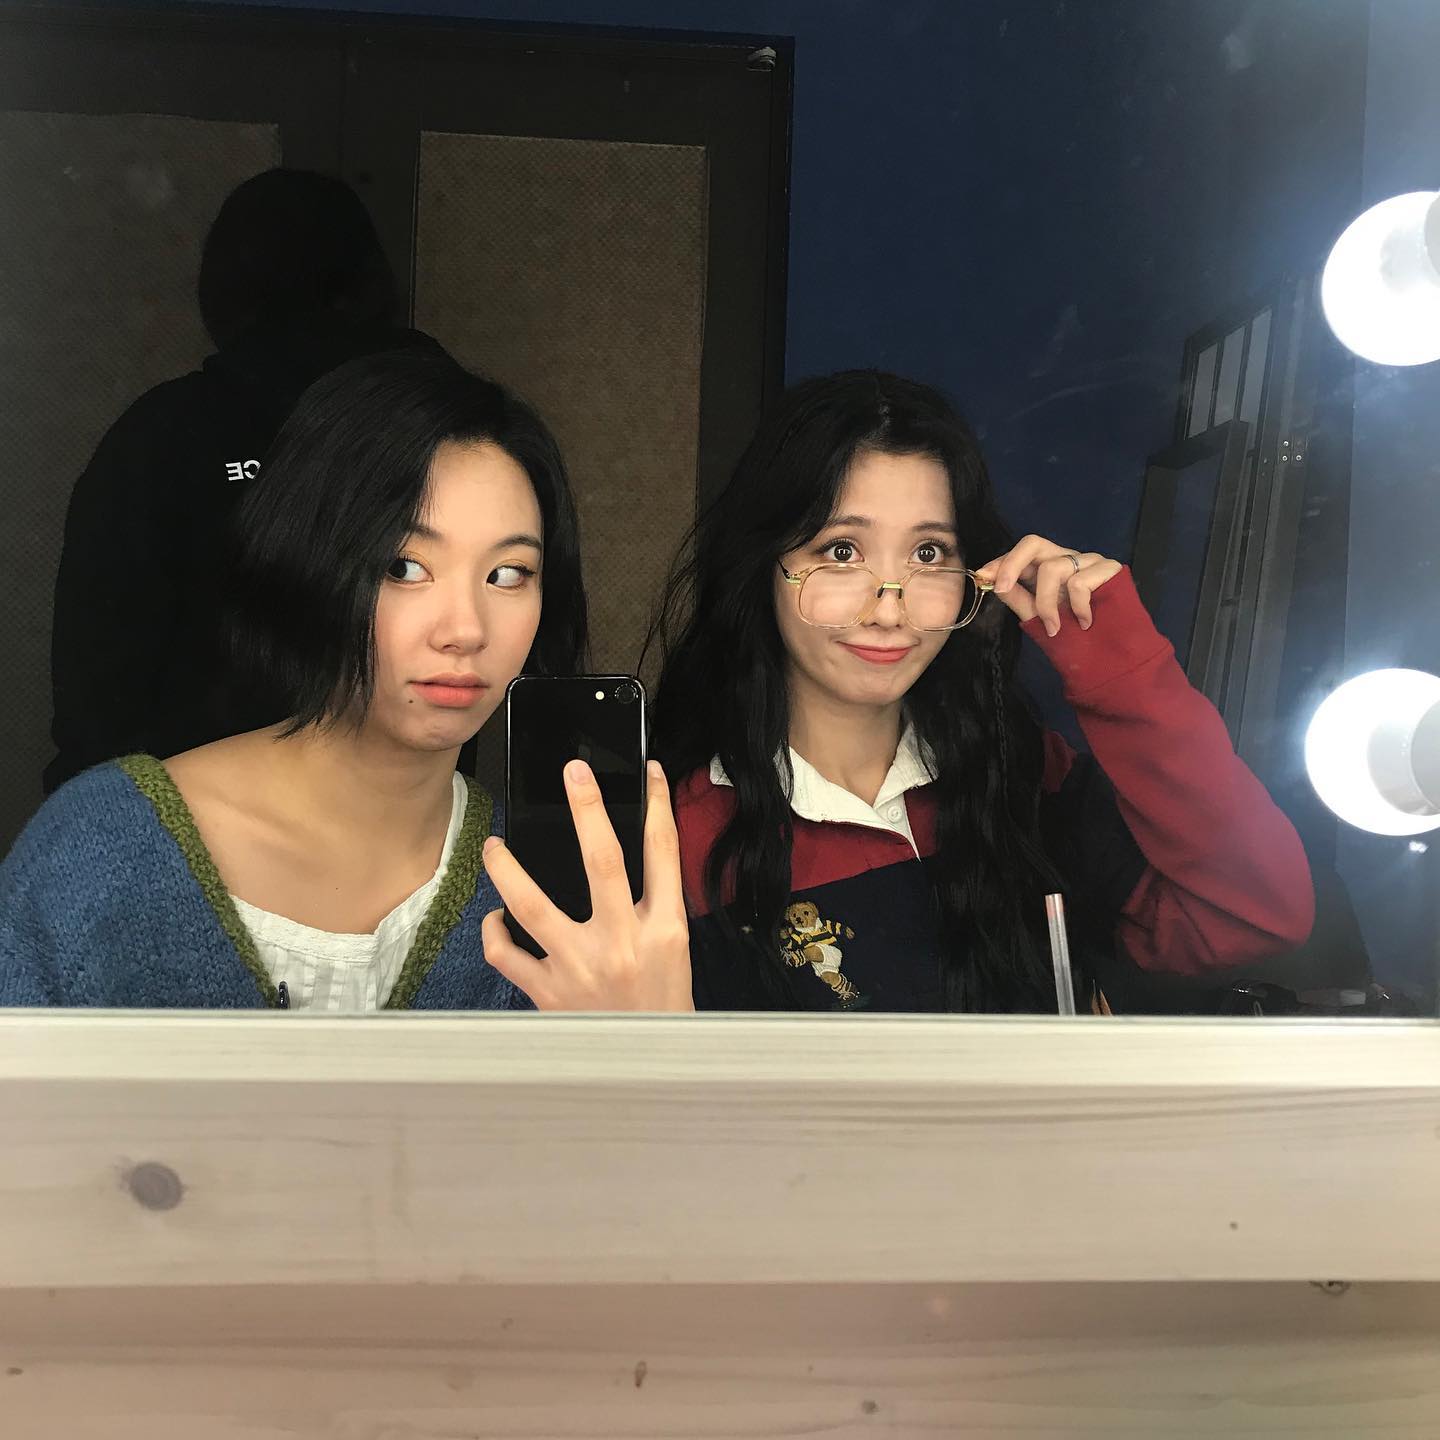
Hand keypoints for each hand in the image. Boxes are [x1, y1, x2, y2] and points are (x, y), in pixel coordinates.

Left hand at [481, 759, 693, 1010]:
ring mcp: (579, 968)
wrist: (648, 1072)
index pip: (663, 852)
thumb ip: (656, 907)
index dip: (658, 804)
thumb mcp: (675, 953)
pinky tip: (494, 918)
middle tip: (573, 772)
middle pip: (603, 860)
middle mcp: (621, 944)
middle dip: (587, 808)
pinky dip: (493, 932)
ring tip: (494, 846)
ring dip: (507, 868)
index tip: (649, 773)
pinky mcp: (547, 993)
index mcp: (664, 931)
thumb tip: (635, 855)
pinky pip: (505, 954)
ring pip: (531, 903)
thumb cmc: (662, 1009)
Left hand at [976, 535, 1120, 636]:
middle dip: (1012, 565)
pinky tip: (1085, 622)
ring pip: (1052, 568)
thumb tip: (993, 581)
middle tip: (1002, 589)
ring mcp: (1089, 561)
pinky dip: (1076, 607)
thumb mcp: (1039, 617)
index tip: (983, 576)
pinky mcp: (1109, 568)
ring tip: (1055, 627)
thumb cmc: (1075, 636)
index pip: (1022, 553)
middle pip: (1033, 543)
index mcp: (1049, 566)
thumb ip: (1018, 598)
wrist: (1111, 656)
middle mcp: (1068, 558)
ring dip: (1047, 603)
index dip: (1002, 562)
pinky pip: (1078, 582)